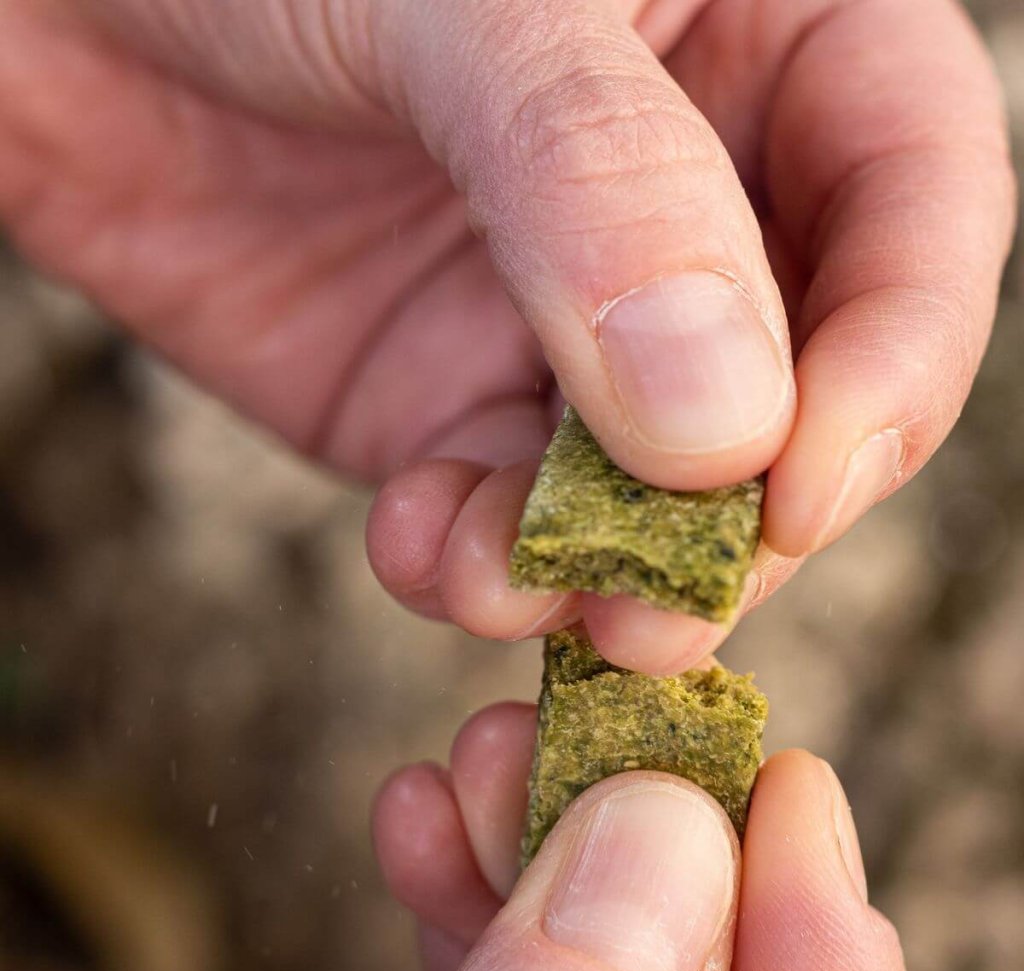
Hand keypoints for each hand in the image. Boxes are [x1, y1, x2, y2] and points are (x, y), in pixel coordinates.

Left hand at [0, 1, 1013, 672]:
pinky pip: (510, 524)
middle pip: (796, 396)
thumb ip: (599, 184)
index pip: (918, 208)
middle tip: (664, 608)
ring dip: (600, 576)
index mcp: (762, 47)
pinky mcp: (453, 411)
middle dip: (735, 522)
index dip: (896, 360)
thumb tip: (726, 427)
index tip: (805, 482)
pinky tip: (424, 550)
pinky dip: (482, 568)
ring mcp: (572, 328)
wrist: (67, 11)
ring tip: (521, 593)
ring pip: (650, 497)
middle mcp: (689, 210)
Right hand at [373, 705, 912, 970]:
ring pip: (593, 954)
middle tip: (569, 726)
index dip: (817, 904)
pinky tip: (415, 820)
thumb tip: (666, 821)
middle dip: (632, 824)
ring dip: (525, 839)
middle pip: (701, 959)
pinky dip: (464, 900)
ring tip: (468, 761)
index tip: (788, 778)